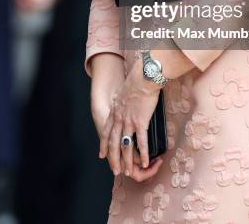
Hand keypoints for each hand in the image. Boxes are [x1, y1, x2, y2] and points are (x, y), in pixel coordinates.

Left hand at [99, 59, 160, 177]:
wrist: (143, 77)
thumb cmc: (136, 81)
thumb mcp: (124, 91)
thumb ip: (121, 99)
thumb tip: (121, 100)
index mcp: (115, 111)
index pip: (106, 132)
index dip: (103, 145)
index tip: (102, 155)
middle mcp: (119, 118)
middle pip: (113, 143)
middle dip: (113, 158)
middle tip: (115, 170)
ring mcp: (129, 122)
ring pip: (125, 146)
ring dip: (127, 161)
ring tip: (128, 172)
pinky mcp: (140, 122)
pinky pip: (141, 142)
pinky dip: (143, 154)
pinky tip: (146, 162)